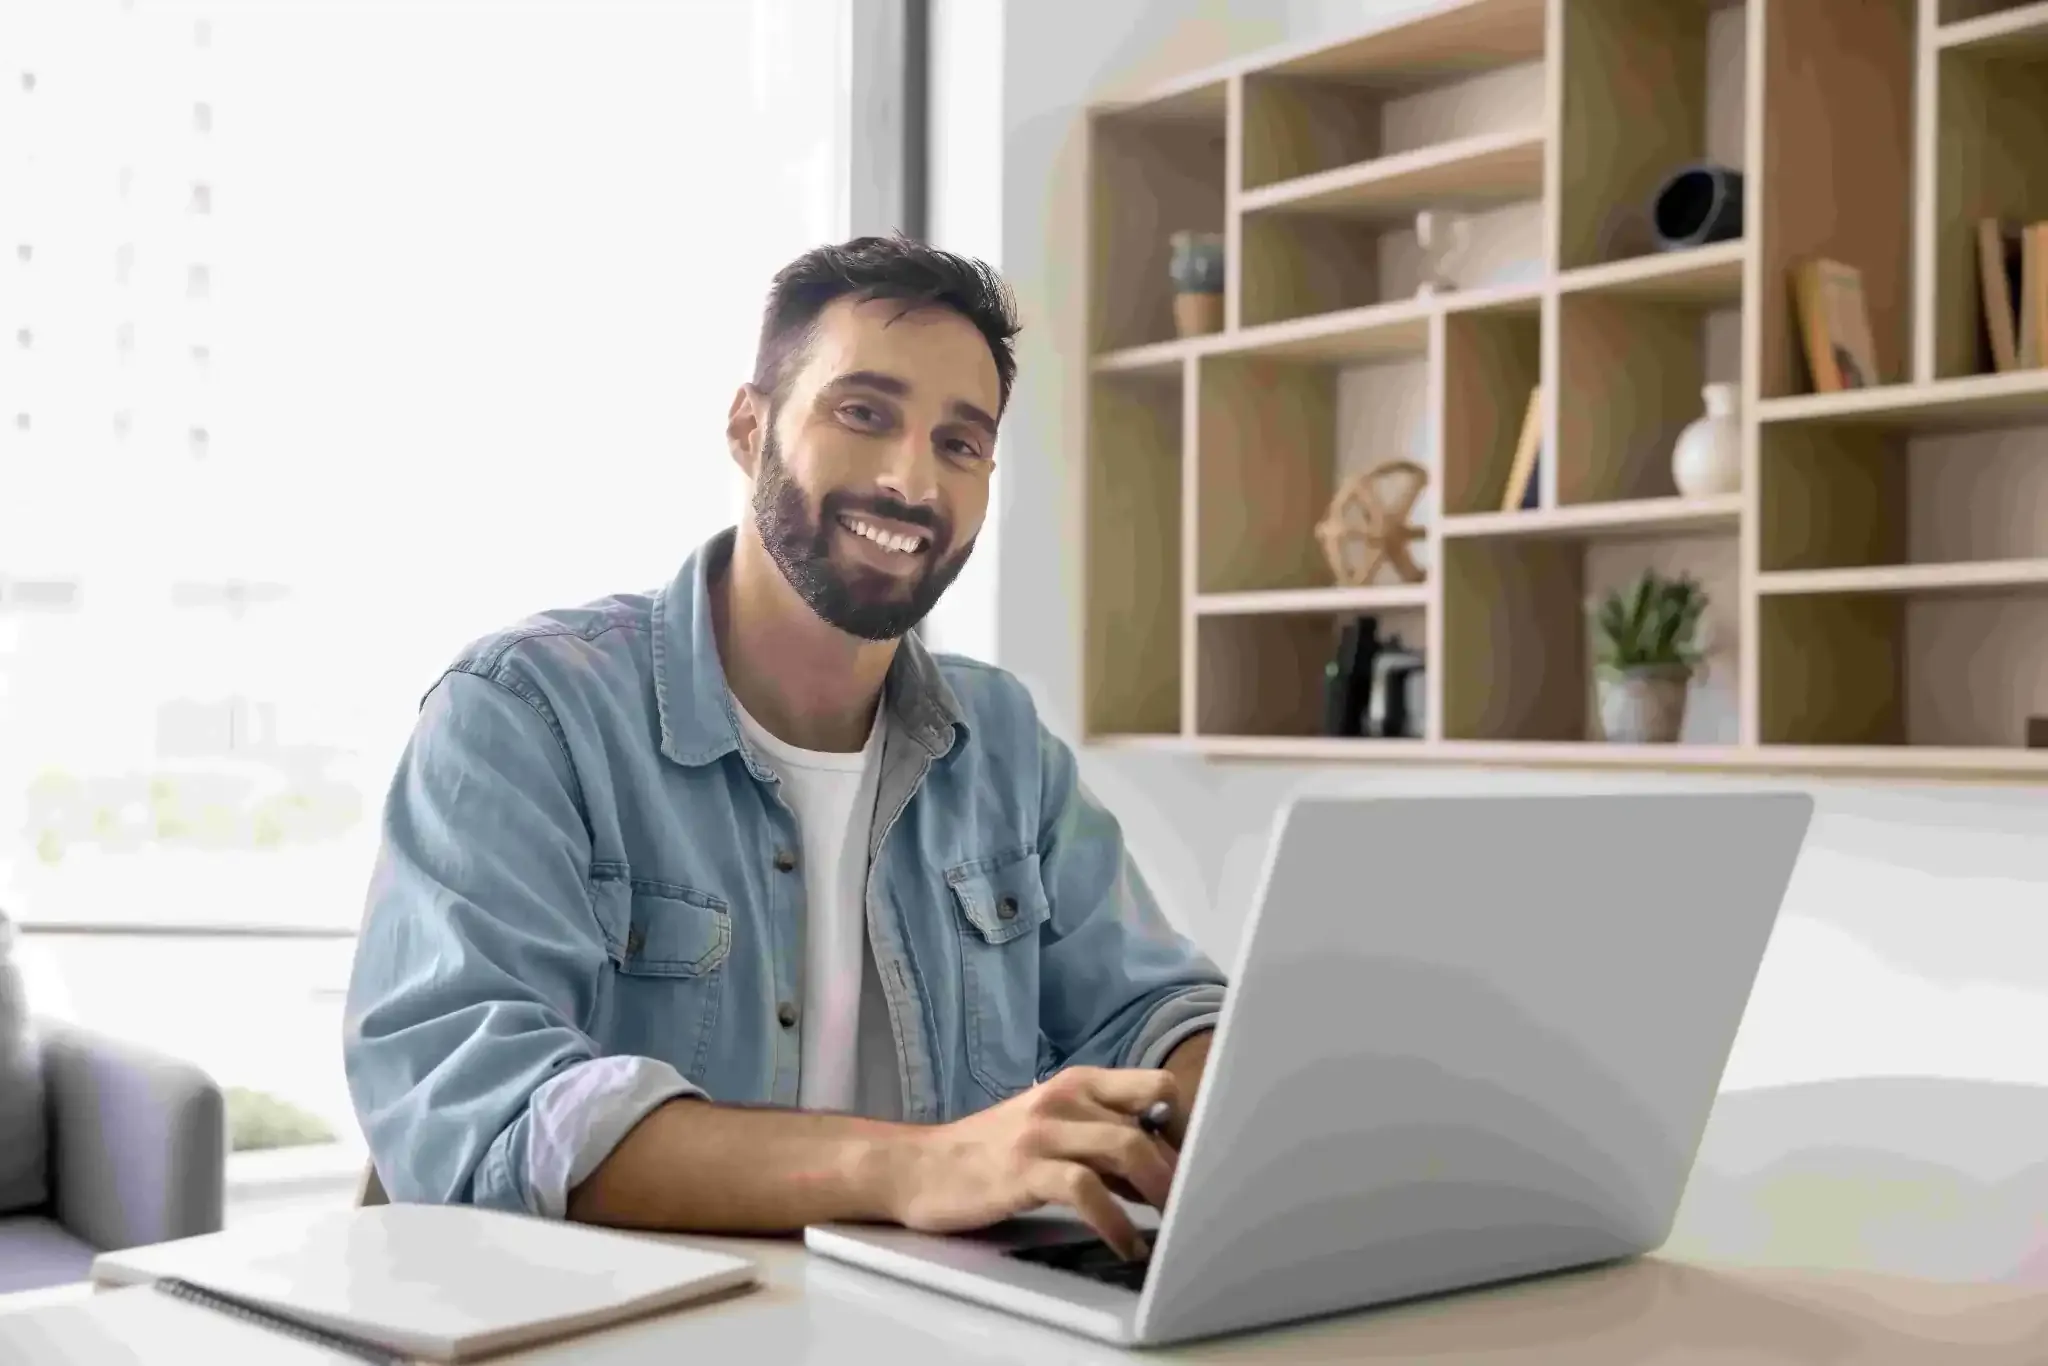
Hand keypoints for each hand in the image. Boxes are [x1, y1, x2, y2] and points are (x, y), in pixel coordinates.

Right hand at [890, 1068, 1180, 1260]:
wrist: (918, 1166)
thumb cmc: (993, 1155)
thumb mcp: (1054, 1133)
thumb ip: (1105, 1144)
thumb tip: (1166, 1173)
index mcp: (1078, 1084)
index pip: (1156, 1086)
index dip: (1186, 1127)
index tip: (1201, 1165)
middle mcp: (1065, 1098)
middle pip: (1149, 1120)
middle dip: (1178, 1168)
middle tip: (1190, 1206)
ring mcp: (1042, 1132)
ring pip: (1126, 1146)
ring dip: (1159, 1192)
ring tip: (1171, 1227)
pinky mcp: (1023, 1170)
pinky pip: (1086, 1190)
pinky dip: (1116, 1221)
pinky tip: (1125, 1243)